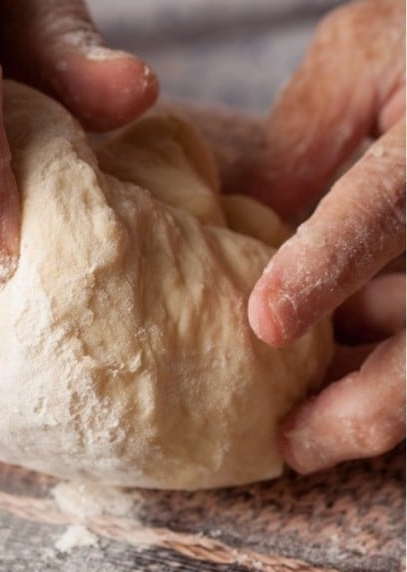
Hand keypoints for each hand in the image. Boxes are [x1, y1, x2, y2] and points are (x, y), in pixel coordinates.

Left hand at [232, 0, 405, 473]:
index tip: (267, 323)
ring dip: (381, 391)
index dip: (327, 266)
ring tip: (306, 423)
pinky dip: (395, 359)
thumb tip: (245, 236)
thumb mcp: (362, 62)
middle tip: (294, 444)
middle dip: (374, 399)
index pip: (380, 208)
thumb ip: (304, 147)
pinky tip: (349, 369)